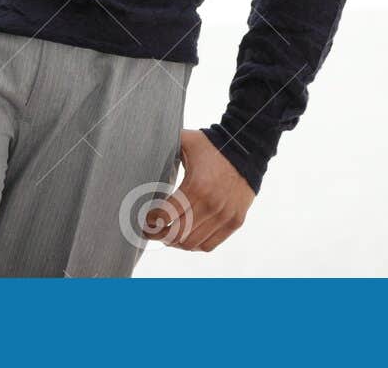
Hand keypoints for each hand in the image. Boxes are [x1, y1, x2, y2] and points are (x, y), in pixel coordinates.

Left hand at [143, 128, 255, 251]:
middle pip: (177, 235)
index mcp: (196, 187)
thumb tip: (139, 142)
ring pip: (192, 244)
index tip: (145, 219)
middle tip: (152, 230)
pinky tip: (187, 236)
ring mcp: (225, 216)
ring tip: (168, 234)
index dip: (151, 222)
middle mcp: (211, 205)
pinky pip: (210, 245)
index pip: (166, 216)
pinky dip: (195, 245)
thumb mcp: (186, 141)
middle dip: (160, 235)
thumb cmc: (212, 145)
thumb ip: (164, 145)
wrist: (247, 149)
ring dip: (176, 242)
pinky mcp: (235, 221)